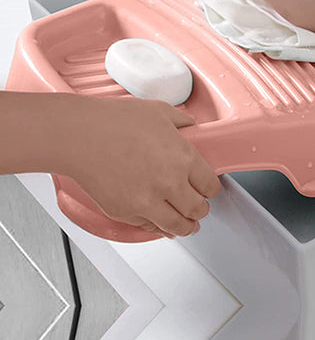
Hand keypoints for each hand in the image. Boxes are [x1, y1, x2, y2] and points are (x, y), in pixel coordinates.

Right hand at [55, 95, 220, 237]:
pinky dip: (158, 227)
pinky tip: (161, 223)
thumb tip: (193, 129)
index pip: (210, 186)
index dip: (210, 188)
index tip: (207, 187)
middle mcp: (170, 184)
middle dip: (200, 209)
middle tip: (199, 206)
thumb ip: (183, 123)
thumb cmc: (114, 120)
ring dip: (186, 226)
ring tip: (188, 225)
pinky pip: (150, 227)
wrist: (79, 136)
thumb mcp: (160, 111)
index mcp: (184, 158)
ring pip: (178, 226)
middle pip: (198, 209)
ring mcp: (148, 202)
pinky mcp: (126, 213)